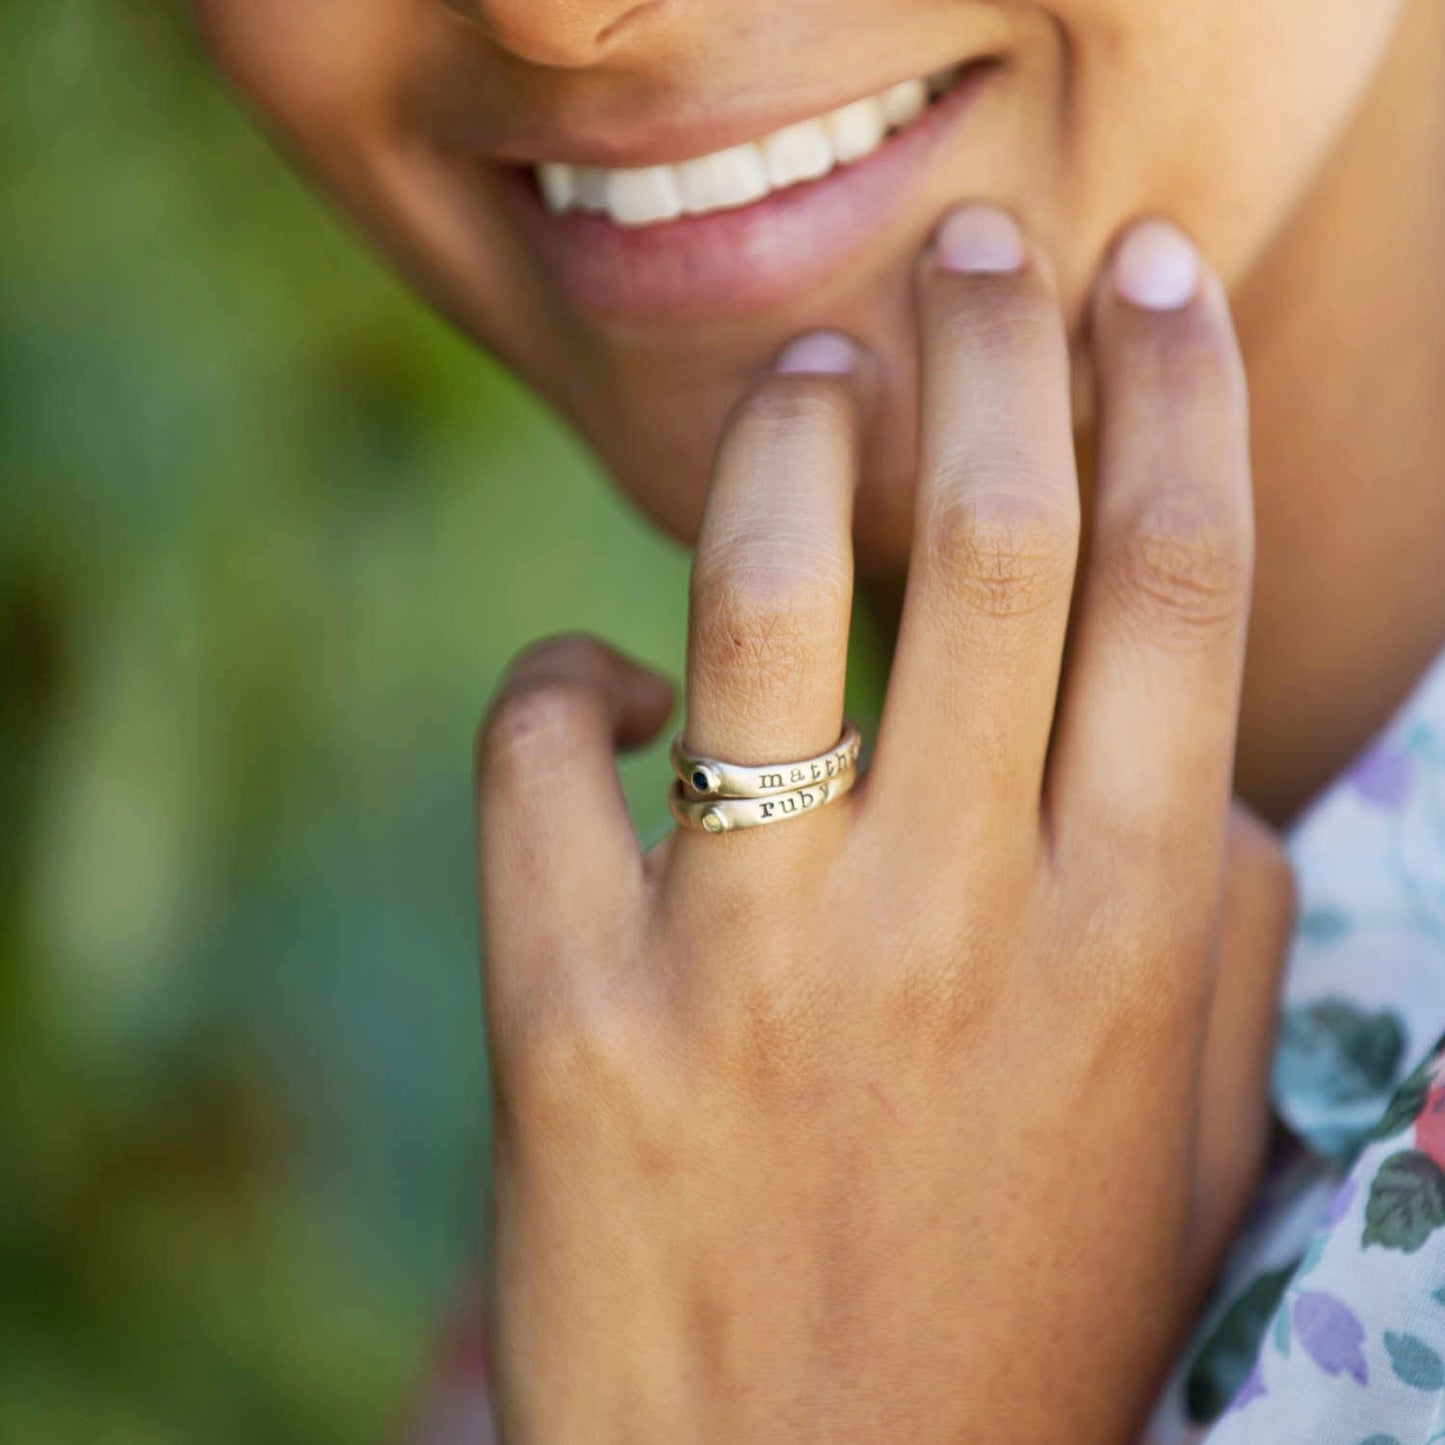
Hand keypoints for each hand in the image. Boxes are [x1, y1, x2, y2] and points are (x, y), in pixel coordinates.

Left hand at [472, 206, 1296, 1442]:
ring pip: (771, 591)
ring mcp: (757, 963)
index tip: (1142, 280)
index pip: (1183, 576)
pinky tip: (603, 693)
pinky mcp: (573, 1020)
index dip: (1169, 390)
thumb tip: (1194, 763)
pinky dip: (562, 684)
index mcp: (1130, 931)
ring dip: (793, 440)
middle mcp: (958, 917)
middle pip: (1001, 531)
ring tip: (809, 371)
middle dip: (994, 342)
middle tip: (975, 252)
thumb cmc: (1009, 1317)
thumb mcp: (1172, 1128)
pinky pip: (542, 754)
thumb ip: (1207, 934)